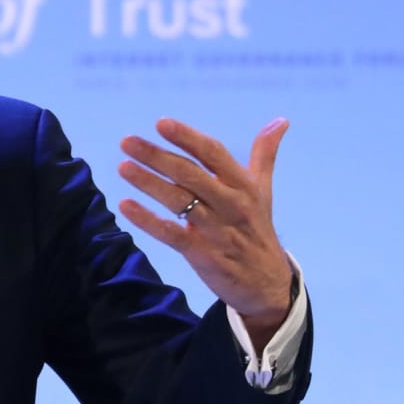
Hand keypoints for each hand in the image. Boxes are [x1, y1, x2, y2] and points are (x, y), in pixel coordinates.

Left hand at [116, 117, 294, 345]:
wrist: (267, 283)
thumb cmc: (257, 228)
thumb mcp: (263, 191)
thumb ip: (265, 155)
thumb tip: (280, 120)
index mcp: (243, 185)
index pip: (213, 154)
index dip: (187, 137)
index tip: (161, 123)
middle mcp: (231, 204)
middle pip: (190, 174)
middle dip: (157, 156)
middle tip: (127, 141)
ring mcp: (216, 229)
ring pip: (178, 201)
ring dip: (149, 183)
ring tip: (123, 167)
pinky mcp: (201, 254)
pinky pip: (170, 234)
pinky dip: (147, 221)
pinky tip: (125, 206)